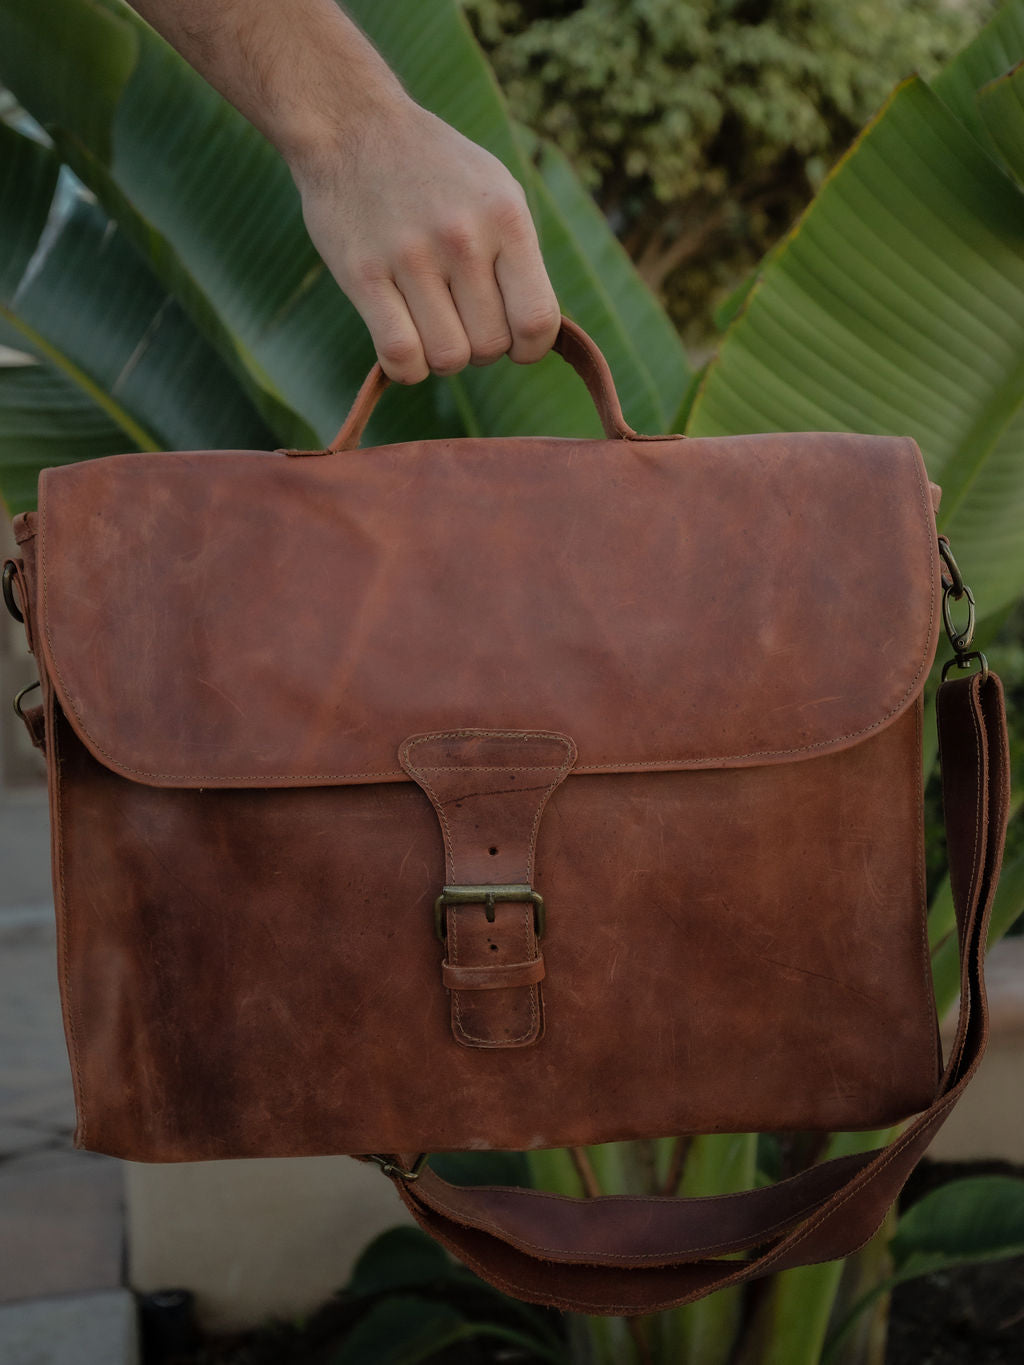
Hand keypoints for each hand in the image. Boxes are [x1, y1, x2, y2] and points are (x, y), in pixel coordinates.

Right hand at [293, 100, 560, 382]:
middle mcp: (462, 237)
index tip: (515, 343)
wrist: (352, 125)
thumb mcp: (495, 192)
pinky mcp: (363, 274)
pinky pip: (400, 356)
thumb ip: (519, 258)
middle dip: (480, 349)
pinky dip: (406, 368)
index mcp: (505, 218)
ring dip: (442, 359)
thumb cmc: (434, 170)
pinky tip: (403, 346)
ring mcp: (410, 256)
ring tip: (431, 327)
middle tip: (461, 321)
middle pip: (489, 347)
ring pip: (447, 359)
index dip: (529, 349)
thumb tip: (536, 335)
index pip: (537, 320)